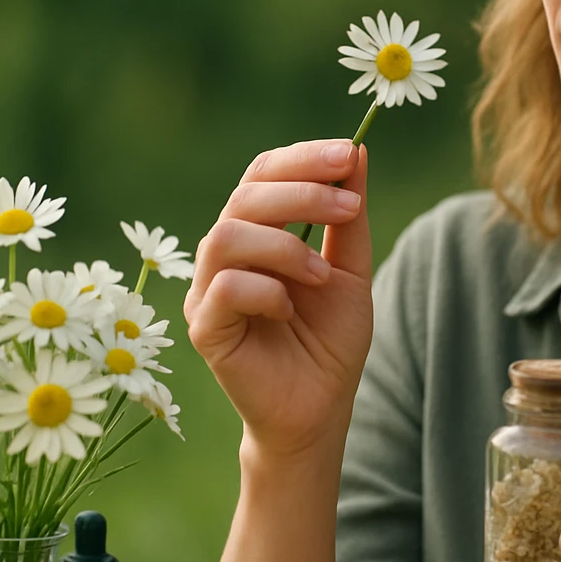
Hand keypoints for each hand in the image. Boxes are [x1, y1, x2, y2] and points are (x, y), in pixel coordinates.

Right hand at [183, 140, 373, 459]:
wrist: (320, 410)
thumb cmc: (329, 341)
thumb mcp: (351, 271)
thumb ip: (348, 218)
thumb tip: (356, 152)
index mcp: (256, 231)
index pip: (263, 173)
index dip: (303, 158)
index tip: (349, 154)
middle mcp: (224, 254)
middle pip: (245, 195)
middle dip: (302, 194)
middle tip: (349, 209)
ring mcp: (207, 290)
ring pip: (226, 235)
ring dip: (285, 246)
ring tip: (322, 275)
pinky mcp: (203, 328)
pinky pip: (223, 287)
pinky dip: (266, 289)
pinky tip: (290, 310)